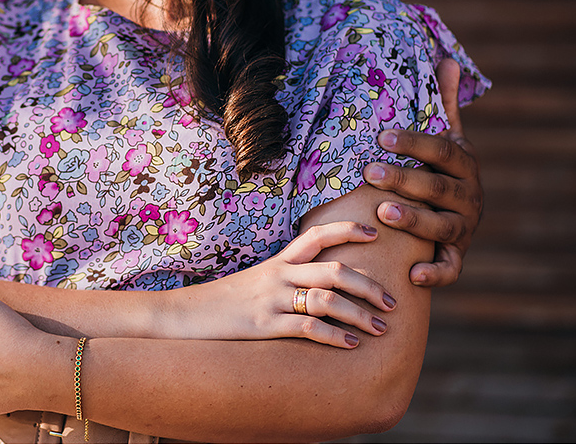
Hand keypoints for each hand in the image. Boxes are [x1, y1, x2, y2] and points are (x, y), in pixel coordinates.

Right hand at [164, 222, 396, 347]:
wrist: (184, 315)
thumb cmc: (224, 302)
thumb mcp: (256, 282)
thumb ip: (286, 278)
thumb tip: (317, 285)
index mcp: (277, 261)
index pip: (317, 235)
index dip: (348, 230)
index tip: (375, 233)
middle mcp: (277, 276)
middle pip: (334, 269)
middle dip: (369, 285)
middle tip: (392, 301)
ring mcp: (271, 300)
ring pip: (326, 299)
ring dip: (359, 314)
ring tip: (380, 328)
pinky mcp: (263, 326)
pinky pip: (307, 328)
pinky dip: (334, 336)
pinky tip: (350, 345)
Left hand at [363, 58, 482, 286]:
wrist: (457, 216)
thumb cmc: (439, 170)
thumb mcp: (445, 138)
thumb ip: (444, 104)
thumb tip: (448, 59)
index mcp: (465, 164)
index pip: (442, 150)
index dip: (414, 143)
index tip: (381, 136)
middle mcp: (470, 196)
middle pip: (438, 187)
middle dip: (404, 179)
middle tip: (368, 171)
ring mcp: (464, 228)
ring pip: (443, 226)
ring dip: (414, 220)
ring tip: (381, 212)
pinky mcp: (456, 256)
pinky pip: (450, 268)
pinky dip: (435, 273)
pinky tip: (412, 274)